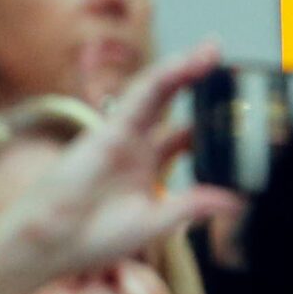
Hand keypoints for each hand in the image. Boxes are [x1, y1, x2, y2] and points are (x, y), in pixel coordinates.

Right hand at [0, 45, 237, 293]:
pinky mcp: (108, 128)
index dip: (212, 125)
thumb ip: (194, 206)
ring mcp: (123, 134)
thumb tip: (237, 201)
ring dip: (184, 68)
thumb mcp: (157, 222)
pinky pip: (138, 96)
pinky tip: (184, 64)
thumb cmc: (93, 237)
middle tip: (227, 65)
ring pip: (158, 91)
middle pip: (174, 104)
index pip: (187, 136)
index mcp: (148, 167)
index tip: (241, 115)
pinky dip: (162, 77)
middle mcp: (137, 145)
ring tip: (212, 51)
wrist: (50, 242)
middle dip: (198, 83)